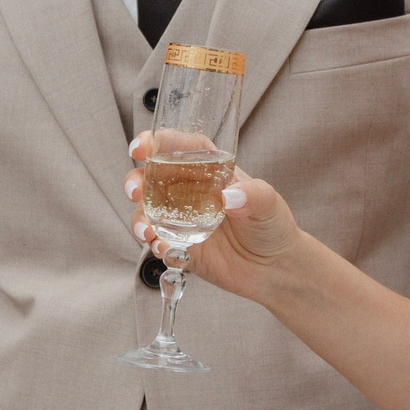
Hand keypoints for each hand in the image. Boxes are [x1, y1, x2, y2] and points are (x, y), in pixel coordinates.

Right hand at [124, 132, 303, 302]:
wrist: (275, 267)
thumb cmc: (272, 225)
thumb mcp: (269, 203)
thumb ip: (253, 196)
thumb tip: (231, 196)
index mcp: (209, 169)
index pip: (179, 148)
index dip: (157, 142)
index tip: (142, 147)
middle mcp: (189, 191)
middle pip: (151, 177)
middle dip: (135, 180)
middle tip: (135, 191)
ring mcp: (181, 219)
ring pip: (147, 212)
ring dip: (139, 218)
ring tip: (147, 230)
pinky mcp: (180, 246)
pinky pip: (158, 243)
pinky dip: (156, 245)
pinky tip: (165, 249)